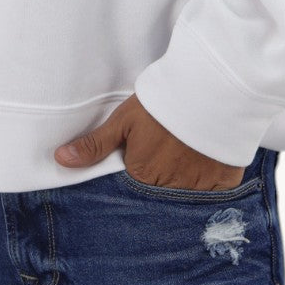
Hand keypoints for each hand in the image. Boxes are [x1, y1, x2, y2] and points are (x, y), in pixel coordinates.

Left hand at [54, 93, 246, 189]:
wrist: (210, 88)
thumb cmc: (163, 102)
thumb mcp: (124, 120)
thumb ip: (95, 145)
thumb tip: (61, 160)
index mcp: (142, 175)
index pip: (136, 186)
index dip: (141, 172)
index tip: (148, 159)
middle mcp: (169, 190)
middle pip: (161, 194)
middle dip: (162, 181)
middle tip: (169, 155)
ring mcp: (198, 189)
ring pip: (187, 196)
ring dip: (186, 183)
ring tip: (188, 157)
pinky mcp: (223, 185)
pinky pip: (215, 194)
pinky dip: (211, 183)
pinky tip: (208, 162)